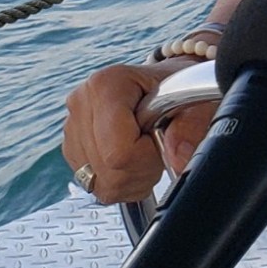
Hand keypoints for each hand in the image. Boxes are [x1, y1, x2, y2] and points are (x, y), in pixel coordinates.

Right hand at [60, 60, 218, 204]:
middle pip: (108, 171)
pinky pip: (96, 185)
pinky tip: (134, 159)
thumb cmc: (178, 87)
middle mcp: (81, 104)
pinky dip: (121, 181)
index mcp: (106, 85)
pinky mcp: (72, 148)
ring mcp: (72, 127)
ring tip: (147, 150)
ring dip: (132, 178)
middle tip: (159, 145)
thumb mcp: (194, 99)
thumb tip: (177, 159)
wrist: (166, 82)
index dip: (147, 156)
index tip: (162, 138)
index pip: (118, 151)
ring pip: (101, 183)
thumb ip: (191, 127)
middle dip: (142, 170)